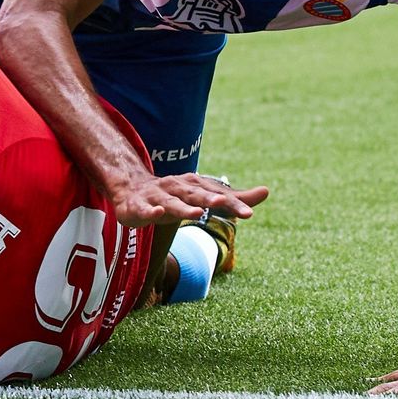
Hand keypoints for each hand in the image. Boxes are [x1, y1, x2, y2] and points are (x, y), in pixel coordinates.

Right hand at [108, 172, 268, 227]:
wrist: (131, 190)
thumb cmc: (174, 195)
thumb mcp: (204, 197)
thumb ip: (234, 198)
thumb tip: (267, 191)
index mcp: (194, 185)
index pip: (216, 194)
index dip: (232, 203)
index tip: (250, 213)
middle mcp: (176, 187)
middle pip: (195, 195)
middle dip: (209, 199)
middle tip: (223, 203)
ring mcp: (157, 196)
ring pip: (171, 202)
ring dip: (183, 207)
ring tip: (196, 213)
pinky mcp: (138, 207)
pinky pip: (145, 209)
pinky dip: (151, 210)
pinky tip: (157, 212)